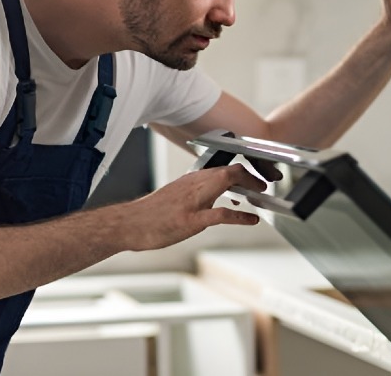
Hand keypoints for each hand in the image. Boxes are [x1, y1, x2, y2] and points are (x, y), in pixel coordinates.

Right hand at [123, 164, 265, 250]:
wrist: (127, 224)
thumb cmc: (149, 215)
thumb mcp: (174, 197)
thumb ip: (195, 195)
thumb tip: (213, 197)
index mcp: (190, 180)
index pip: (221, 166)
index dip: (242, 170)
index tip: (253, 177)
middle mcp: (192, 185)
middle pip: (228, 169)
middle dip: (250, 174)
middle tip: (263, 184)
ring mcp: (192, 201)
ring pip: (225, 181)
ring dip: (248, 186)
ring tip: (261, 193)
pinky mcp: (191, 219)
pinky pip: (221, 214)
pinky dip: (241, 216)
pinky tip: (251, 220)